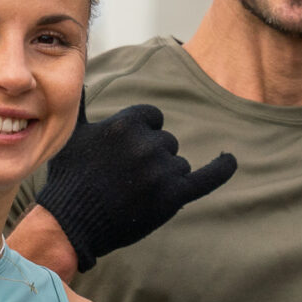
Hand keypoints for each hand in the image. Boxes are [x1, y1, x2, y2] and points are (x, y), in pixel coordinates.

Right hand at [34, 99, 236, 273]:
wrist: (71, 224)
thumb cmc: (70, 177)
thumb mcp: (73, 135)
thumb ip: (82, 104)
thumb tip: (77, 77)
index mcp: (126, 123)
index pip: (154, 117)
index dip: (143, 134)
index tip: (126, 152)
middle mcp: (147, 143)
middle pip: (167, 142)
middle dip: (152, 158)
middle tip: (124, 179)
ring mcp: (162, 170)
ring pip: (179, 164)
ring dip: (164, 177)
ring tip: (134, 193)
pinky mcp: (173, 196)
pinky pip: (206, 178)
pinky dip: (221, 169)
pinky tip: (232, 160)